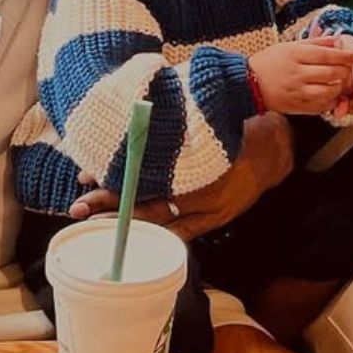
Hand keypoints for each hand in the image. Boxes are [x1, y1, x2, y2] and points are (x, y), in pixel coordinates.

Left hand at [69, 114, 293, 240]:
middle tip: (78, 207)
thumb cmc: (228, 124)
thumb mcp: (197, 114)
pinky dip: (156, 236)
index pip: (142, 170)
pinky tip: (133, 241)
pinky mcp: (215, 220)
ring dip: (125, 224)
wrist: (274, 147)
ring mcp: (207, 208)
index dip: (112, 176)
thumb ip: (166, 118)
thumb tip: (121, 112)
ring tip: (94, 227)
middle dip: (109, 205)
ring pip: (159, 221)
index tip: (86, 179)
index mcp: (190, 157)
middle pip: (144, 199)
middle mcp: (197, 186)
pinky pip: (181, 233)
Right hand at [247, 37, 352, 114]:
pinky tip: (329, 96)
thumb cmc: (269, 61)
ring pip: (328, 92)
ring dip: (338, 88)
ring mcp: (297, 92)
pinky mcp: (296, 106)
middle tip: (347, 70)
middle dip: (344, 72)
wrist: (249, 83)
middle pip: (330, 74)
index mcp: (294, 55)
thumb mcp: (288, 46)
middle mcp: (297, 74)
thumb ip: (313, 43)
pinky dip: (330, 102)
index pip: (326, 55)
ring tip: (339, 83)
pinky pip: (320, 106)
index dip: (343, 56)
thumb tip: (335, 39)